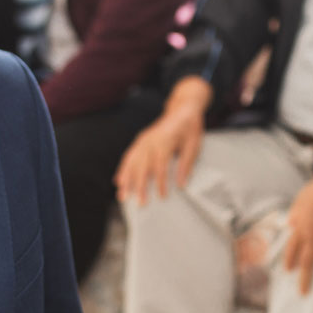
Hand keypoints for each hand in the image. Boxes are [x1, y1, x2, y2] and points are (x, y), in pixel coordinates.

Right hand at [115, 83, 209, 206]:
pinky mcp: (140, 140)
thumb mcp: (194, 145)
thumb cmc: (189, 128)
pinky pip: (129, 156)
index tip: (161, 196)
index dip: (160, 181)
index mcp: (165, 140)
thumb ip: (186, 164)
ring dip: (126, 180)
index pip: (161, 165)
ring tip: (122, 195)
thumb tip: (181, 183)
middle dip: (139, 186)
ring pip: (131, 162)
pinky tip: (119, 180)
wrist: (182, 109)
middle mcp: (151, 140)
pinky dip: (123, 169)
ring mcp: (143, 140)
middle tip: (139, 202)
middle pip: (142, 166)